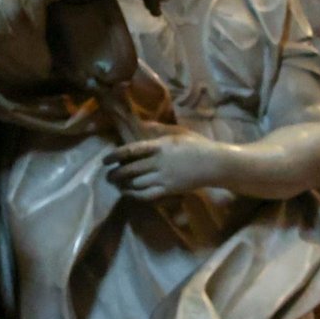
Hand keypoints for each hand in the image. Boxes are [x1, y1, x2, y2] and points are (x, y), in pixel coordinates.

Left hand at [103, 122, 228, 200]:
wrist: (214, 164)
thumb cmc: (196, 145)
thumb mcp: (177, 132)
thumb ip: (158, 128)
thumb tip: (142, 123)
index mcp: (160, 146)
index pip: (132, 150)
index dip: (115, 155)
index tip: (105, 160)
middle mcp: (159, 163)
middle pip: (131, 170)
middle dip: (116, 174)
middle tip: (107, 175)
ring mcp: (164, 178)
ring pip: (137, 183)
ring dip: (123, 185)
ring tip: (116, 184)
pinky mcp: (169, 190)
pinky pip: (148, 195)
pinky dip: (135, 195)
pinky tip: (128, 193)